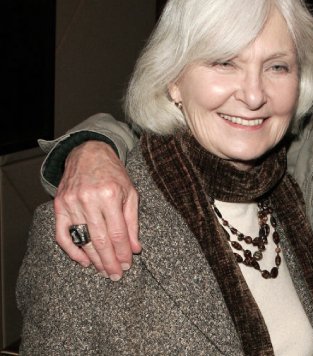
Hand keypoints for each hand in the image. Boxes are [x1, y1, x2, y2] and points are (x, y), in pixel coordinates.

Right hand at [54, 141, 140, 279]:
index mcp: (110, 194)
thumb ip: (133, 221)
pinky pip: (62, 235)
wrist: (88, 154)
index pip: (117, 232)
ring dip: (94, 259)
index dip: (122, 252)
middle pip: (100, 240)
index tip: (127, 264)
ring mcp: (71, 203)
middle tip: (116, 275)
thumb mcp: (130, 192)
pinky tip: (84, 261)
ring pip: (82, 240)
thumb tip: (135, 248)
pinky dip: (72, 251)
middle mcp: (89, 199)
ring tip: (104, 271)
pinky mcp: (59, 206)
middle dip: (109, 261)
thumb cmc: (113, 174)